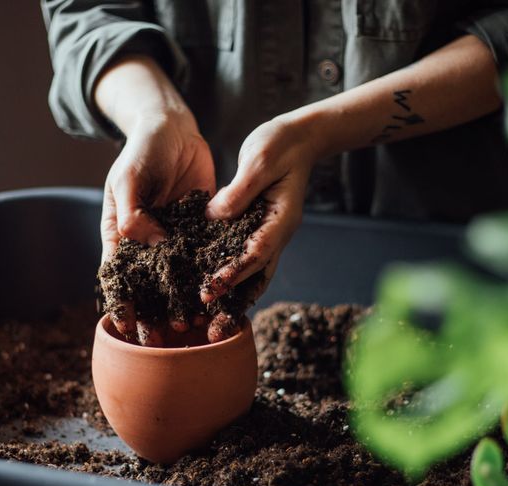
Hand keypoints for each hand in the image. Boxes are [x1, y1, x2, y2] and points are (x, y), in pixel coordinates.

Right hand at [101, 110, 215, 344]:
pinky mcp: (200, 230)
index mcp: (121, 233)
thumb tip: (147, 243)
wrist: (174, 128)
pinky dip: (209, 278)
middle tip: (165, 338)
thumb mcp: (129, 177)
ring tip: (194, 327)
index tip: (127, 327)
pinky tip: (221, 297)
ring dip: (184, 303)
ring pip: (178, 278)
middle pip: (148, 285)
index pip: (118, 276)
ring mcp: (174, 237)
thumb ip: (132, 210)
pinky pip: (204, 258)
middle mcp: (147, 241)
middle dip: (155, 313)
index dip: (122, 303)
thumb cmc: (142, 150)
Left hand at [202, 115, 317, 318]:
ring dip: (232, 300)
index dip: (232, 274)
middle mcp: (276, 234)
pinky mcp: (256, 230)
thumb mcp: (259, 160)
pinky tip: (210, 294)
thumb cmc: (280, 143)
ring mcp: (268, 235)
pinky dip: (230, 280)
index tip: (209, 290)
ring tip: (208, 323)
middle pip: (255, 277)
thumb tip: (214, 217)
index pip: (255, 254)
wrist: (299, 137)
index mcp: (280, 220)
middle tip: (208, 326)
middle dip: (232, 302)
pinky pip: (243, 261)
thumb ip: (239, 190)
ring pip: (251, 276)